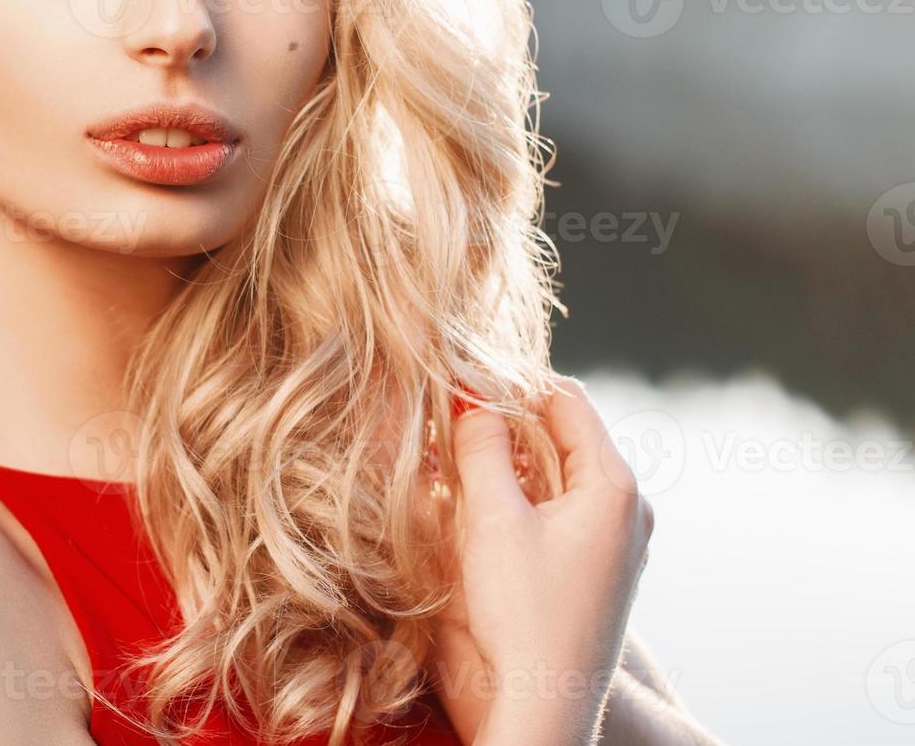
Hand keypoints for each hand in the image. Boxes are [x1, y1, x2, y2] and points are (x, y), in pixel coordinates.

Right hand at [430, 375, 654, 744]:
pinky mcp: (605, 569)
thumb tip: (471, 397)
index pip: (567, 400)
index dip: (512, 385)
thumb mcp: (493, 520)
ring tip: (465, 466)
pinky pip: (568, 510)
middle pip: (568, 435)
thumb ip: (482, 449)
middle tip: (455, 424)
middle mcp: (631, 507)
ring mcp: (623, 541)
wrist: (547, 701)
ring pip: (565, 474)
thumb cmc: (523, 612)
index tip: (463, 385)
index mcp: (614, 485)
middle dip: (511, 425)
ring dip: (516, 463)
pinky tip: (491, 512)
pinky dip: (530, 498)